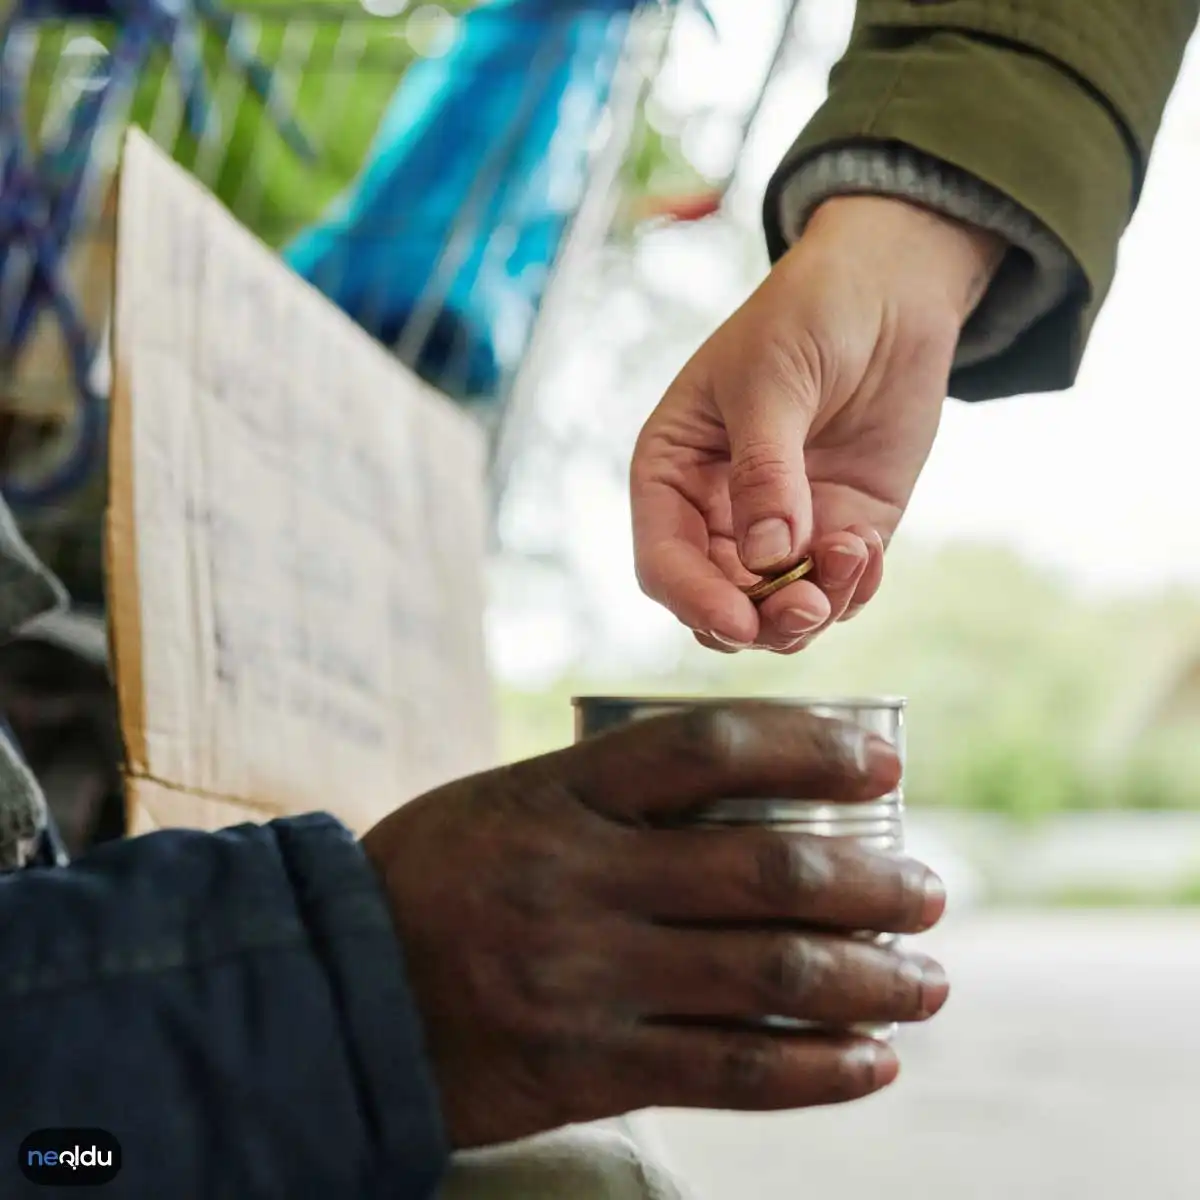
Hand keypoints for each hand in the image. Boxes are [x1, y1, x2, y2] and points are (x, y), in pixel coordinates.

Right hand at [361, 704, 948, 1148]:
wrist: (333, 989)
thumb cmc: (435, 877)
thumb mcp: (509, 801)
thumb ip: (612, 795)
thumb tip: (744, 790)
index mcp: (561, 794)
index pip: (710, 749)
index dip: (811, 748)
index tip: (884, 767)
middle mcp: (581, 878)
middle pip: (764, 869)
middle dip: (872, 882)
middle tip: (930, 890)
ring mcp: (585, 977)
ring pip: (765, 974)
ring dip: (869, 977)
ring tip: (925, 978)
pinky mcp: (585, 1066)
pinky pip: (728, 1070)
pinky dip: (816, 1067)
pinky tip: (869, 1060)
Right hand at [631, 196, 1004, 651]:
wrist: (888, 290)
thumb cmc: (806, 315)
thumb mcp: (771, 382)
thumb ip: (765, 472)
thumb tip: (769, 558)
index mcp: (674, 473)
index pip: (664, 561)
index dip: (696, 599)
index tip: (740, 621)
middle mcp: (718, 513)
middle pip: (720, 603)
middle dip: (761, 620)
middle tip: (806, 605)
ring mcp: (782, 527)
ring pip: (779, 611)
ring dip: (814, 608)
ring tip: (854, 556)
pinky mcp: (840, 529)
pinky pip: (837, 590)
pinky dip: (853, 589)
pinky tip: (867, 549)